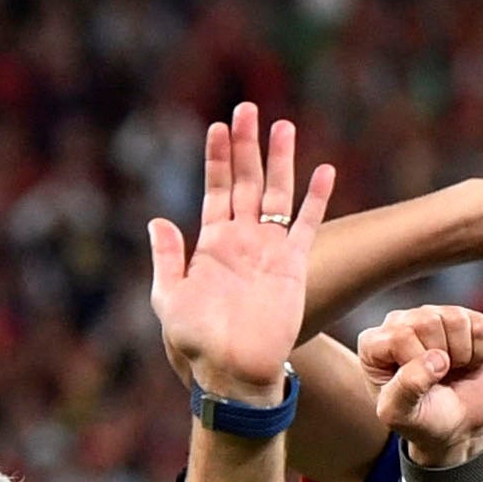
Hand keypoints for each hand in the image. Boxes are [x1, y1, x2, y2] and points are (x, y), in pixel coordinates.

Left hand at [150, 103, 335, 402]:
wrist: (231, 372)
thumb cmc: (197, 343)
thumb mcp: (169, 298)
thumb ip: (167, 258)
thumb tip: (159, 221)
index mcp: (212, 245)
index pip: (216, 190)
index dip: (218, 159)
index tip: (217, 127)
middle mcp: (242, 241)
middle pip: (247, 182)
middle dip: (246, 146)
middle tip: (246, 109)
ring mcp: (269, 251)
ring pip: (277, 195)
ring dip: (280, 161)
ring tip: (283, 126)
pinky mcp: (293, 266)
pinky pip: (306, 225)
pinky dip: (315, 198)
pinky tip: (323, 171)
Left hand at [359, 305, 482, 467]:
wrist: (456, 427)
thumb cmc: (421, 418)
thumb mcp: (399, 415)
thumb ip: (404, 389)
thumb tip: (434, 359)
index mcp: (373, 343)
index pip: (399, 336)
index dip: (415, 365)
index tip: (415, 386)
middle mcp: (401, 322)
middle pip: (428, 322)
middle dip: (439, 358)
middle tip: (435, 378)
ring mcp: (434, 316)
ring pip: (456, 320)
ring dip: (461, 355)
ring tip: (449, 370)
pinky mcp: (466, 319)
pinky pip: (481, 327)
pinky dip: (480, 352)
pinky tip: (466, 363)